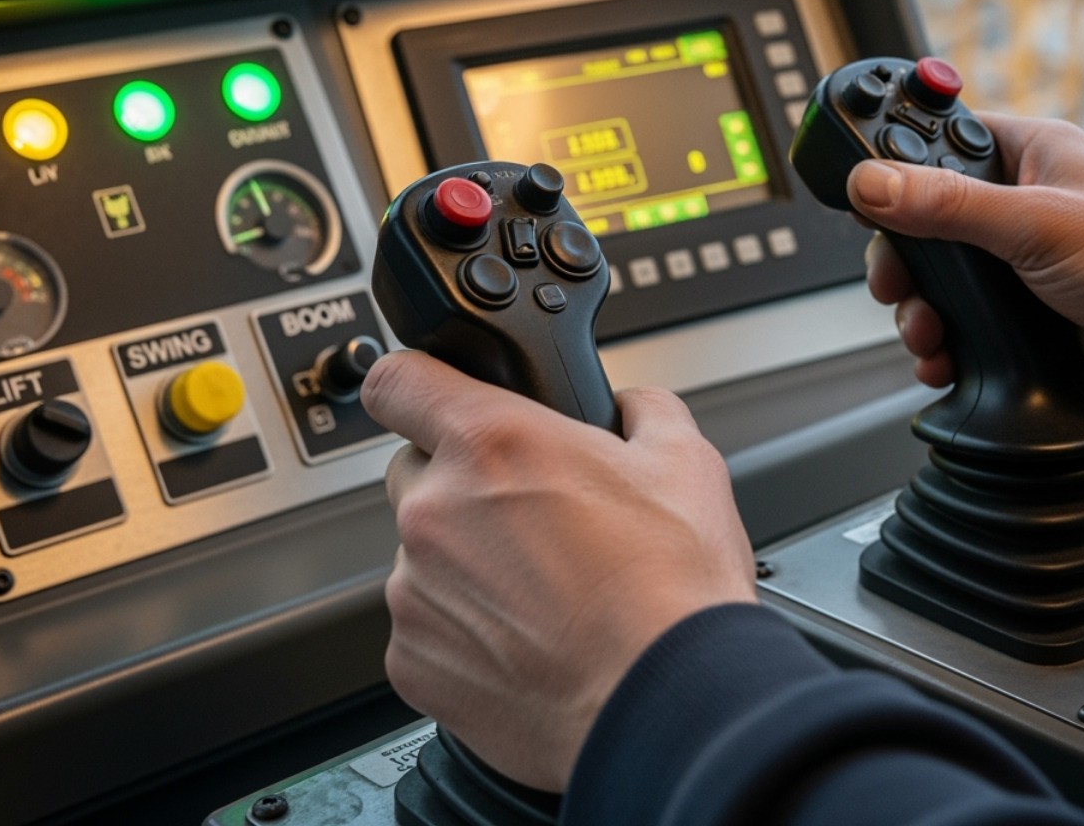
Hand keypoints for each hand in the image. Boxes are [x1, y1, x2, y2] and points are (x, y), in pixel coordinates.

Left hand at [362, 351, 756, 790]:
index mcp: (492, 444)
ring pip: (424, 558)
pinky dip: (464, 634)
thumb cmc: (673, 591)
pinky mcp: (412, 662)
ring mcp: (415, 592)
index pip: (398, 380)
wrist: (667, 703)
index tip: (427, 397)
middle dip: (463, 486)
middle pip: (415, 473)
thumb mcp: (685, 461)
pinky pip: (425, 630)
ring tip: (545, 595)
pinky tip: (528, 641)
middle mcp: (436, 511)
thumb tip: (631, 407)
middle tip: (530, 518)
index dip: (415, 384)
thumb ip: (641, 410)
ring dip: (468, 566)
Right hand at [848, 112, 1083, 426]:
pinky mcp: (1028, 314)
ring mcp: (1023, 262)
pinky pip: (965, 323)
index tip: (862, 195)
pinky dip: (947, 344)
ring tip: (927, 332)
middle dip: (903, 261)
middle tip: (895, 284)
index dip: (896, 166)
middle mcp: (1023, 203)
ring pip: (941, 280)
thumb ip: (948, 205)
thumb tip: (873, 183)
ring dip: (921, 311)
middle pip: (925, 221)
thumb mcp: (1037, 225)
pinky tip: (945, 359)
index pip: (939, 142)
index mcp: (1029, 155)